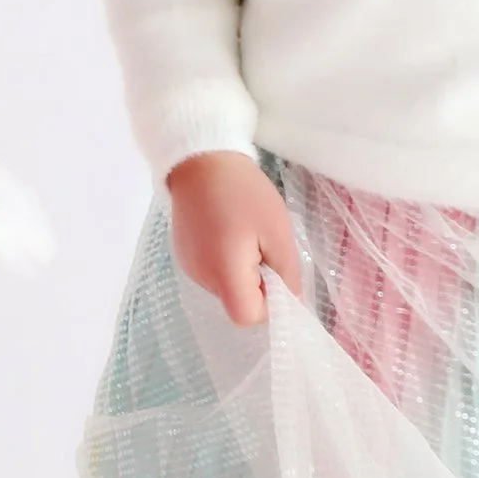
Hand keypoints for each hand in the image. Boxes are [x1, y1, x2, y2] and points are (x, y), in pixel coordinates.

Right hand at [165, 150, 301, 324]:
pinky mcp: (185, 255)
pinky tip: (228, 231)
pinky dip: (226, 261)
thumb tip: (293, 303)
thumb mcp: (278, 231)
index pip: (247, 317)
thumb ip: (288, 273)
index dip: (269, 304)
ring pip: (226, 287)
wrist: (201, 160)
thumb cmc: (244, 193)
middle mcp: (201, 277)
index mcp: (223, 272)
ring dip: (242, 271)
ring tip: (244, 233)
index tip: (276, 273)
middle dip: (257, 284)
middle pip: (237, 302)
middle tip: (262, 245)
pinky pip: (214, 272)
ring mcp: (190, 267)